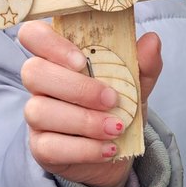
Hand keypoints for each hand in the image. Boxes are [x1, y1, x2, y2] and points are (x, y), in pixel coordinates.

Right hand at [18, 24, 162, 186]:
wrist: (116, 151)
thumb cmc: (117, 108)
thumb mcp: (135, 84)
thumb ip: (143, 64)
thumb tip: (152, 40)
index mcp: (58, 57)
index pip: (33, 34)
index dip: (50, 43)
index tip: (82, 60)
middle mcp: (41, 84)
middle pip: (33, 72)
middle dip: (77, 87)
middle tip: (111, 100)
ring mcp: (36, 116)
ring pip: (39, 111)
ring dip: (84, 121)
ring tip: (116, 128)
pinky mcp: (40, 147)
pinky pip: (48, 146)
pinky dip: (84, 149)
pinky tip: (108, 149)